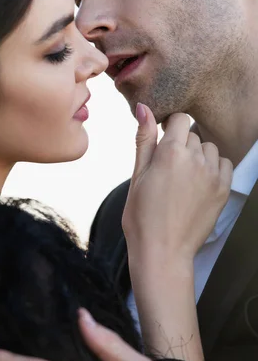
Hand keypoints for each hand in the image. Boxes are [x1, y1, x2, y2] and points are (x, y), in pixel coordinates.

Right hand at [122, 104, 232, 360]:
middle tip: (167, 169)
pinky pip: (224, 164)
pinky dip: (213, 168)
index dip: (170, 128)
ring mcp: (213, 174)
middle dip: (181, 145)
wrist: (162, 252)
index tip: (162, 143)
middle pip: (193, 135)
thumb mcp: (137, 175)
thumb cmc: (142, 216)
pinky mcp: (223, 189)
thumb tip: (144, 108)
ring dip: (198, 156)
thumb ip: (144, 139)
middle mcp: (196, 159)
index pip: (179, 119)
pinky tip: (198, 183)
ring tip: (183, 178)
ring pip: (209, 148)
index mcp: (171, 152)